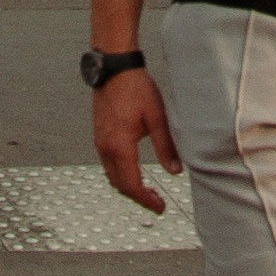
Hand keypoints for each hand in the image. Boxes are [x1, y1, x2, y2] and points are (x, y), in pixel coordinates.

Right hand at [93, 66, 182, 212]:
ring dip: (128, 187)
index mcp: (119, 147)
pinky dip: (120, 174)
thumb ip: (166, 146)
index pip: (132, 185)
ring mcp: (100, 142)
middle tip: (157, 203)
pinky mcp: (100, 135)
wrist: (114, 67)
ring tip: (147, 190)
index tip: (160, 208)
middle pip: (120, 185)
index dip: (146, 200)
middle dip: (138, 197)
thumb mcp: (157, 117)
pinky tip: (133, 171)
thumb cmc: (135, 88)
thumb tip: (175, 171)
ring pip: (112, 176)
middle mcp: (106, 148)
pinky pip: (108, 164)